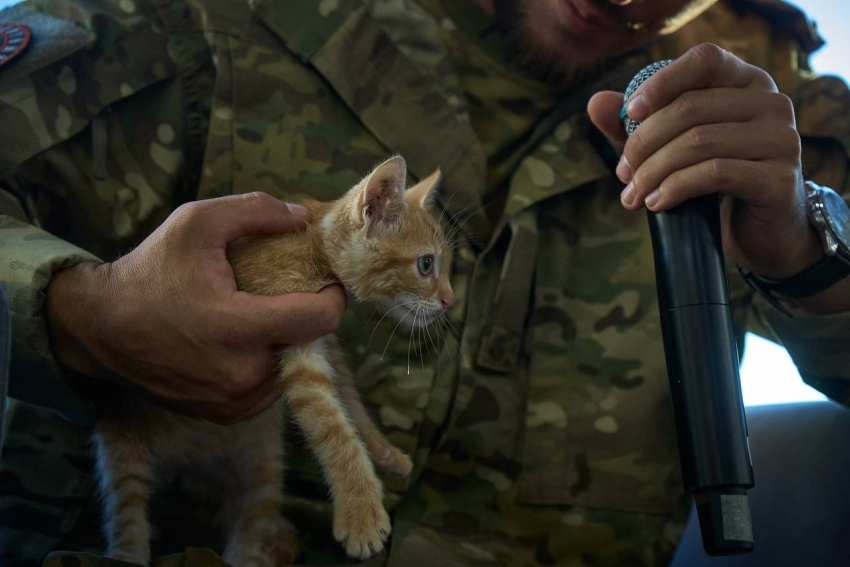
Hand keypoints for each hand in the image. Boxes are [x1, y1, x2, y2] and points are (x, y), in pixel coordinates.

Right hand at [46, 193, 345, 423]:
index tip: (324, 280)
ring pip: (292, 367)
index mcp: (239, 328)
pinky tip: (244, 342)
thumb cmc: (149, 272)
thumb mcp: (197, 222)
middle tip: (287, 293)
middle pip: (309, 342)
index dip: (333, 296)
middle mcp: (243, 374)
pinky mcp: (227, 415)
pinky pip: (270, 387)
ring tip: (260, 316)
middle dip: (305, 315)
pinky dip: (267, 363)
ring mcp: (236, 401)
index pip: (321, 319)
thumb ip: (255, 210)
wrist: (99, 328)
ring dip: (287, 341)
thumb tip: (303, 218)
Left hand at [588, 43, 820, 280]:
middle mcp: (772, 102)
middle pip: (691, 107)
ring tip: (633, 195)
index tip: (629, 113)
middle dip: (644, 142)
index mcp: (747, 81)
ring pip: (699, 142)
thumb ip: (637, 123)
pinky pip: (715, 173)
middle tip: (623, 173)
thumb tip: (595, 102)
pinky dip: (675, 188)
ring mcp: (782, 139)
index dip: (662, 81)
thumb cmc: (714, 178)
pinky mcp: (779, 178)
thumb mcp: (672, 146)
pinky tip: (657, 203)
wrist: (759, 229)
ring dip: (653, 171)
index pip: (704, 60)